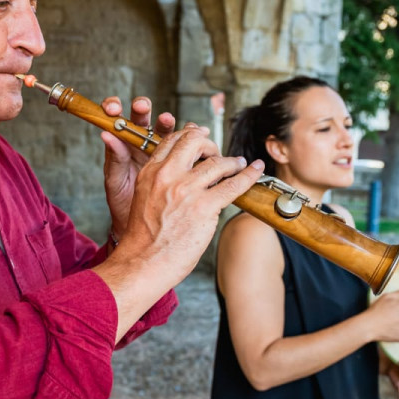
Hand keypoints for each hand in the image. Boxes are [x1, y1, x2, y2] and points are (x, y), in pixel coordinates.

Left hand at [100, 95, 176, 236]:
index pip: (117, 119)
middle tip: (142, 107)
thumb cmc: (123, 203)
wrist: (143, 225)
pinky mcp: (176, 158)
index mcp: (121, 144)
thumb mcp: (115, 181)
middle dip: (142, 108)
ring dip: (166, 121)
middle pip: (142, 116)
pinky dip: (187, 136)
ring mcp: (159, 148)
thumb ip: (114, 159)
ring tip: (167, 120)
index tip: (113, 109)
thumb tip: (106, 135)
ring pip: (163, 126)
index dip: (114, 108)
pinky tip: (191, 133)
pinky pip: (182, 143)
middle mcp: (140, 142)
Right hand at [115, 125, 262, 279]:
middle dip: (210, 144)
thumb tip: (185, 172)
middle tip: (217, 154)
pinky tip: (255, 169)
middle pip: (195, 141)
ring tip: (238, 164)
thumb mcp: (144, 198)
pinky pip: (234, 184)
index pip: (173, 140)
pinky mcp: (204, 207)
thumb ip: (161, 181)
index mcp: (151, 172)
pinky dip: (249, 174)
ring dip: (232, 162)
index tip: (202, 138)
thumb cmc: (144, 238)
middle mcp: (168, 176)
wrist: (142, 263)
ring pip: (218, 162)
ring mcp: (187, 190)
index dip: (191, 135)